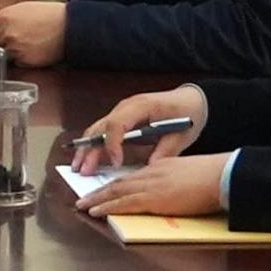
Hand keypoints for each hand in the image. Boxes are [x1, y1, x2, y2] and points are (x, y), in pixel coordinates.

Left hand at [0, 0, 68, 64]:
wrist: (70, 26)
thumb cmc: (51, 14)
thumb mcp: (24, 8)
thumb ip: (7, 18)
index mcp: (4, 16)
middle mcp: (6, 33)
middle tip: (10, 42)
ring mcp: (15, 48)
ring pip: (2, 55)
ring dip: (9, 53)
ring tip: (24, 46)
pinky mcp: (25, 60)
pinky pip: (16, 63)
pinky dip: (21, 60)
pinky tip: (31, 52)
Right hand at [76, 84, 204, 169]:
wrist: (192, 101)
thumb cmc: (188, 114)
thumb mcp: (181, 134)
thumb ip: (165, 151)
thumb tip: (149, 169)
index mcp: (141, 106)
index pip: (117, 123)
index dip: (112, 144)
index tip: (116, 162)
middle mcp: (126, 107)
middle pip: (101, 127)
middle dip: (90, 149)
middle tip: (83, 170)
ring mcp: (122, 112)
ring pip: (97, 129)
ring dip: (87, 148)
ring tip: (78, 168)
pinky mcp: (122, 119)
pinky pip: (103, 131)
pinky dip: (94, 145)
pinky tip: (88, 160)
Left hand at [79, 153, 221, 217]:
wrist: (221, 176)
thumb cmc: (213, 177)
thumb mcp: (188, 174)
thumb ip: (174, 181)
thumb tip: (169, 192)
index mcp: (161, 167)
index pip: (133, 176)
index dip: (117, 184)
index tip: (106, 189)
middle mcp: (152, 173)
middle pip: (120, 182)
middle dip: (100, 191)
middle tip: (84, 198)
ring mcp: (151, 185)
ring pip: (117, 191)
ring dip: (97, 199)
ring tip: (83, 205)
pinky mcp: (153, 198)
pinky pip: (124, 203)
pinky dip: (107, 207)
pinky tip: (95, 211)